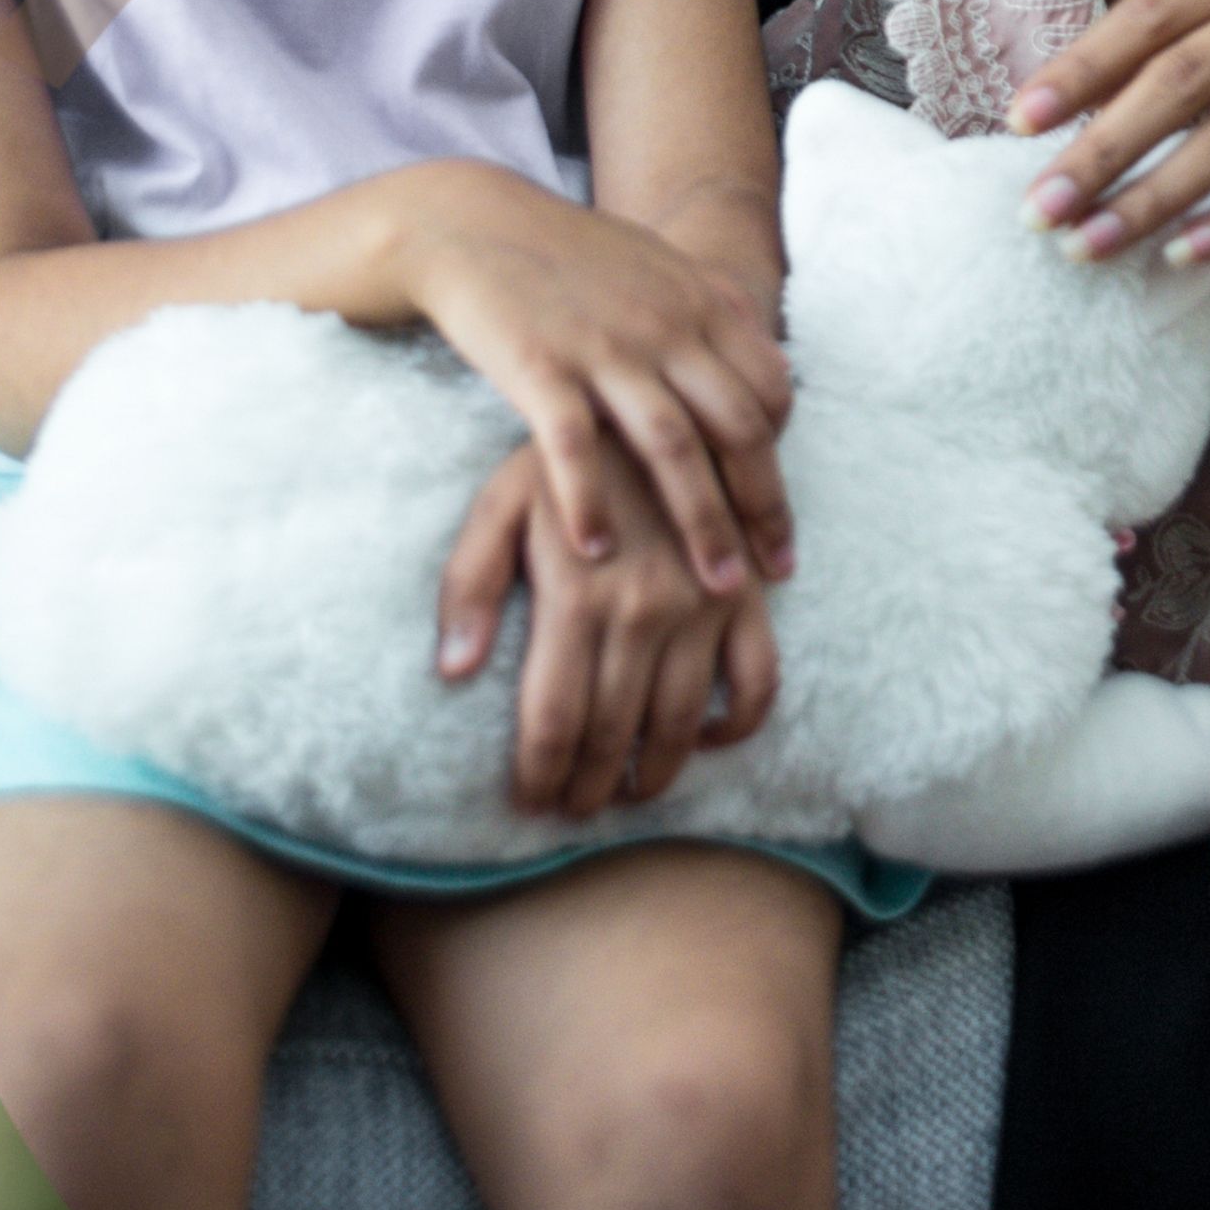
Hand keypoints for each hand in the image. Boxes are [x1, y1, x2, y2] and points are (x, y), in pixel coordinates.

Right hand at [394, 171, 796, 598]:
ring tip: (717, 586)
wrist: (470, 222)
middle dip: (763, 507)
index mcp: (698, 303)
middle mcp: (663, 325)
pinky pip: (574, 446)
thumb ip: (718, 314)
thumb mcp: (659, 267)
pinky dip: (590, 502)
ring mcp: (603, 347)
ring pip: (672, 447)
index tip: (775, 511)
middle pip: (737, 428)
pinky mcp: (538, 367)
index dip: (782, 456)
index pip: (772, 391)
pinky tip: (598, 552)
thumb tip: (779, 366)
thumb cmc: (568, 256)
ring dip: (702, 523)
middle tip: (777, 572)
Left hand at [462, 440, 790, 815]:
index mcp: (577, 597)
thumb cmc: (564, 455)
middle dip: (586, 786)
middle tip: (570, 810)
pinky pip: (757, 683)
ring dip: (653, 775)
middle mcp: (644, 614)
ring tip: (627, 796)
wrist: (656, 398)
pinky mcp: (745, 600)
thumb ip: (469, 584)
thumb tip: (452, 670)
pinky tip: (703, 738)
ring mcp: (703, 610)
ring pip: (680, 724)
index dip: (538, 774)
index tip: (528, 804)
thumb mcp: (500, 503)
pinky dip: (735, 725)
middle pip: (611, 735)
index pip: (553, 719)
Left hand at [1012, 0, 1209, 264]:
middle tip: (1040, 210)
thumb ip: (1162, 50)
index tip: (1020, 123)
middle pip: (1183, 79)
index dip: (1082, 67)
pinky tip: (1184, 253)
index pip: (1149, 14)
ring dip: (1154, 197)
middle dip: (1102, 151)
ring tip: (1092, 246)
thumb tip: (1049, 117)